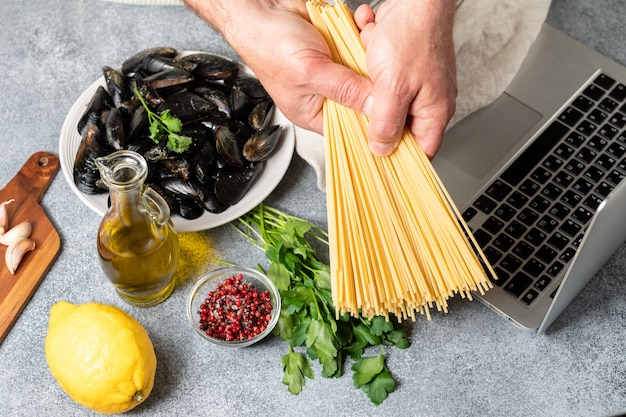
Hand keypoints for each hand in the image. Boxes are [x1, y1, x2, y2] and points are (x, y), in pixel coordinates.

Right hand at [183, 0, 372, 137]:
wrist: (261, 7)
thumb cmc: (270, 45)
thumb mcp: (312, 73)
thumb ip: (346, 90)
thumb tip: (376, 107)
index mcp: (313, 112)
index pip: (350, 127)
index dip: (372, 123)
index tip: (395, 116)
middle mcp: (325, 93)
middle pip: (362, 99)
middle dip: (375, 82)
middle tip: (390, 73)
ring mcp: (333, 70)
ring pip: (365, 70)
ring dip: (371, 52)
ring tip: (371, 39)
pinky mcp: (338, 48)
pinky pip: (360, 45)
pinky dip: (363, 32)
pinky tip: (363, 23)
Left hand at [354, 0, 457, 157]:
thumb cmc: (414, 35)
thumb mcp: (393, 87)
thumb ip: (387, 122)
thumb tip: (382, 149)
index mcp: (435, 111)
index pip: (422, 151)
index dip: (400, 161)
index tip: (378, 165)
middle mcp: (429, 100)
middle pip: (400, 129)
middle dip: (377, 124)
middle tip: (359, 121)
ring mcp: (417, 84)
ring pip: (387, 104)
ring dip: (371, 93)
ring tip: (365, 79)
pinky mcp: (404, 69)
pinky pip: (382, 81)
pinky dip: (371, 70)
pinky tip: (368, 55)